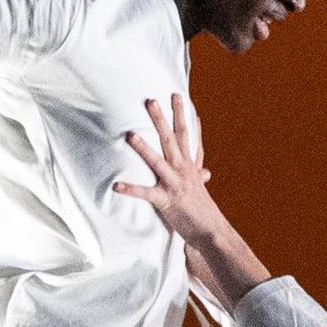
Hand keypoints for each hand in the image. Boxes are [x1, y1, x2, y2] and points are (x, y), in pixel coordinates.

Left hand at [112, 94, 274, 305]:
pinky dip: (130, 190)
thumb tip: (207, 172)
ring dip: (143, 148)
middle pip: (172, 139)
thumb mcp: (201, 190)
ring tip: (130, 134)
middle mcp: (183, 170)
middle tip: (151, 100)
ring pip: (157, 160)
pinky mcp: (166, 200)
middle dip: (161, 119)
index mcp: (190, 165)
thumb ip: (200, 177)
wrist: (211, 231)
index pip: (188, 134)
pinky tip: (115, 186)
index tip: (177, 96)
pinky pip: (145, 194)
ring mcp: (174, 184)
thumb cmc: (203, 211)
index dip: (183, 115)